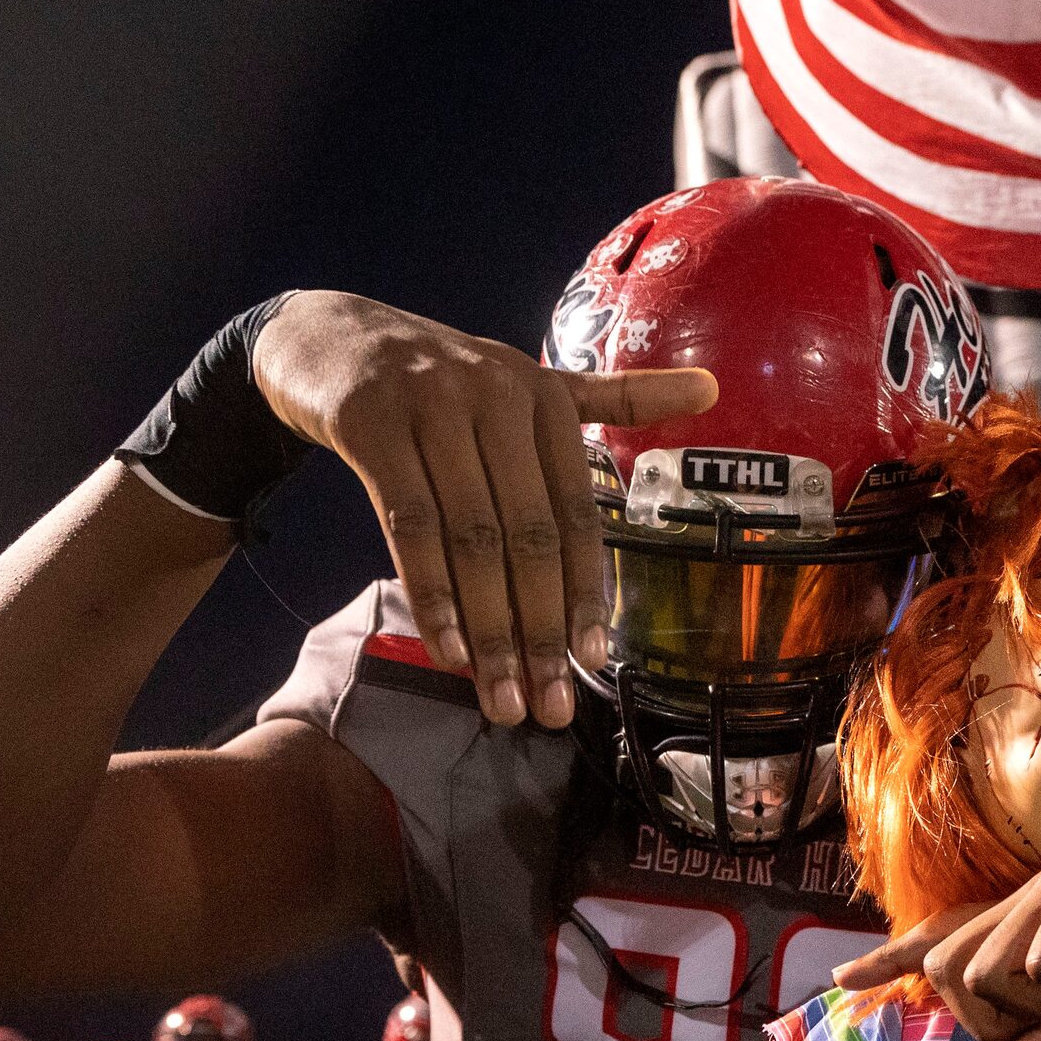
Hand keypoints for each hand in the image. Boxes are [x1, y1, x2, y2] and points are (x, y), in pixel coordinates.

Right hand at [252, 291, 717, 729]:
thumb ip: (615, 398)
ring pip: (471, 539)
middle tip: (548, 706)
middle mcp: (497, 398)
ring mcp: (431, 407)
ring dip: (488, 630)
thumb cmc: (440, 377)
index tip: (591, 661)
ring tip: (500, 699)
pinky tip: (449, 650)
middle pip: (528, 535)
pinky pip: (408, 524)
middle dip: (541, 631)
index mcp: (545, 397)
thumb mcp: (527, 381)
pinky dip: (431, 594)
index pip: (576, 513)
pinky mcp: (370, 423)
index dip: (584, 591)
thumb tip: (715, 387)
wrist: (325, 335)